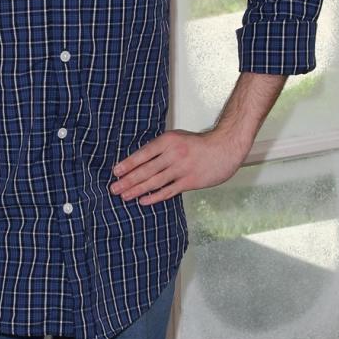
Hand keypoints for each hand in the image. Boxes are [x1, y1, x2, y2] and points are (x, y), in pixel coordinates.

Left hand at [109, 128, 248, 205]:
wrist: (224, 147)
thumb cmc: (199, 143)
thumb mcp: (177, 138)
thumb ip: (160, 148)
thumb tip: (139, 161)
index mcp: (168, 141)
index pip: (143, 154)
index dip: (128, 164)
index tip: (116, 172)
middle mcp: (173, 154)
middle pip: (145, 170)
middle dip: (128, 180)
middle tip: (114, 188)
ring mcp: (181, 169)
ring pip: (154, 182)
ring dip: (137, 190)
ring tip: (124, 195)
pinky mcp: (190, 181)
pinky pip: (168, 191)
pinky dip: (155, 197)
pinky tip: (143, 201)